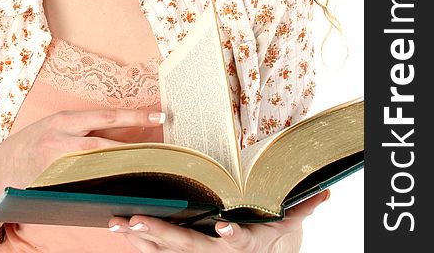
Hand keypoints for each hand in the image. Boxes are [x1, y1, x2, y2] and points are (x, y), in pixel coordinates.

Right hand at [0, 108, 164, 188]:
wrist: (3, 169)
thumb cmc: (36, 141)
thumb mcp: (58, 124)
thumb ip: (85, 126)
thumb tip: (124, 130)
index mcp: (65, 120)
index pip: (107, 116)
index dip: (135, 116)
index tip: (160, 115)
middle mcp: (62, 141)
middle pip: (108, 144)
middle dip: (137, 147)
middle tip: (162, 150)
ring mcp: (59, 166)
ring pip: (101, 167)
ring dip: (125, 167)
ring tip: (150, 167)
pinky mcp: (58, 187)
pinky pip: (89, 185)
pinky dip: (107, 184)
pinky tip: (125, 185)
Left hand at [107, 189, 329, 252]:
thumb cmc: (265, 237)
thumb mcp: (284, 225)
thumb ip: (301, 210)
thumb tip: (325, 195)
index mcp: (243, 243)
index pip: (238, 240)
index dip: (232, 235)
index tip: (223, 227)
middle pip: (188, 247)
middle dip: (161, 234)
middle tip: (135, 221)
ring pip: (165, 251)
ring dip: (140, 237)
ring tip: (117, 222)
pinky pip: (157, 251)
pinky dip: (139, 240)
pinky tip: (120, 227)